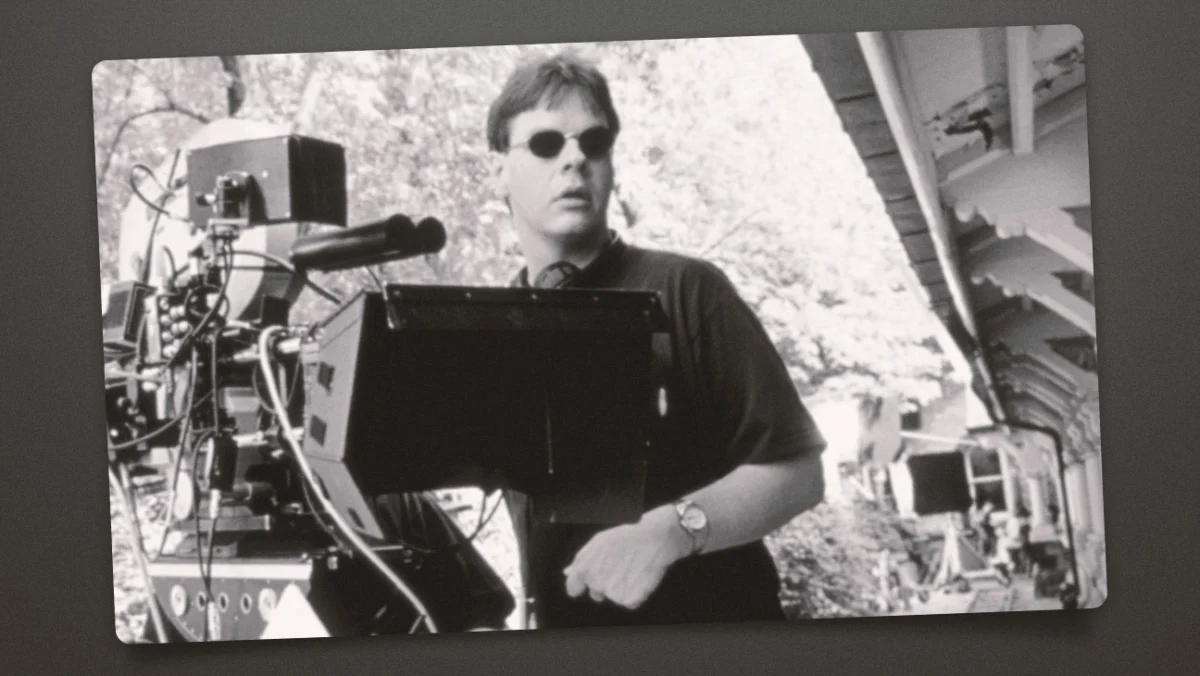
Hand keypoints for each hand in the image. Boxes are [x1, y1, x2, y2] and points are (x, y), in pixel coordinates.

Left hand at [562, 507, 691, 609]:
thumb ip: (580, 560)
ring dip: (621, 588)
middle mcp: (596, 583)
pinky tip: (639, 577)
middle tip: (620, 566)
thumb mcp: (598, 542)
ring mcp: (612, 594)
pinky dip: (635, 594)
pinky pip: (629, 602)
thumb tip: (568, 573)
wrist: (655, 538)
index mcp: (585, 568)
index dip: (580, 586)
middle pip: (596, 593)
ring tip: (632, 568)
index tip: (586, 584)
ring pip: (613, 597)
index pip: (573, 588)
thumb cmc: (627, 536)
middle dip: (605, 583)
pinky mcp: (629, 601)